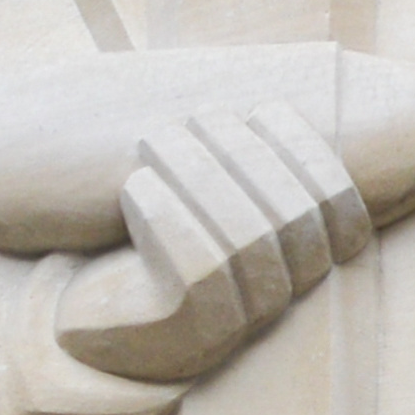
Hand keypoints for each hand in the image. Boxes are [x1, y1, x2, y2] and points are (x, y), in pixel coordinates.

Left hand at [57, 101, 380, 384]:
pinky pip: (199, 276)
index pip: (341, 214)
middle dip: (246, 154)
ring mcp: (234, 328)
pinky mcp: (184, 340)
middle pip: (293, 220)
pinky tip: (138, 187)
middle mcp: (276, 302)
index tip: (265, 108)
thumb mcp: (203, 178)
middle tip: (199, 113)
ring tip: (158, 137)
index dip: (313, 156)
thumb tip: (321, 75)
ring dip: (201, 175)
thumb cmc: (145, 223)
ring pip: (245, 243)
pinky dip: (171, 220)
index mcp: (293, 262)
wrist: (73, 297)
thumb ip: (249, 145)